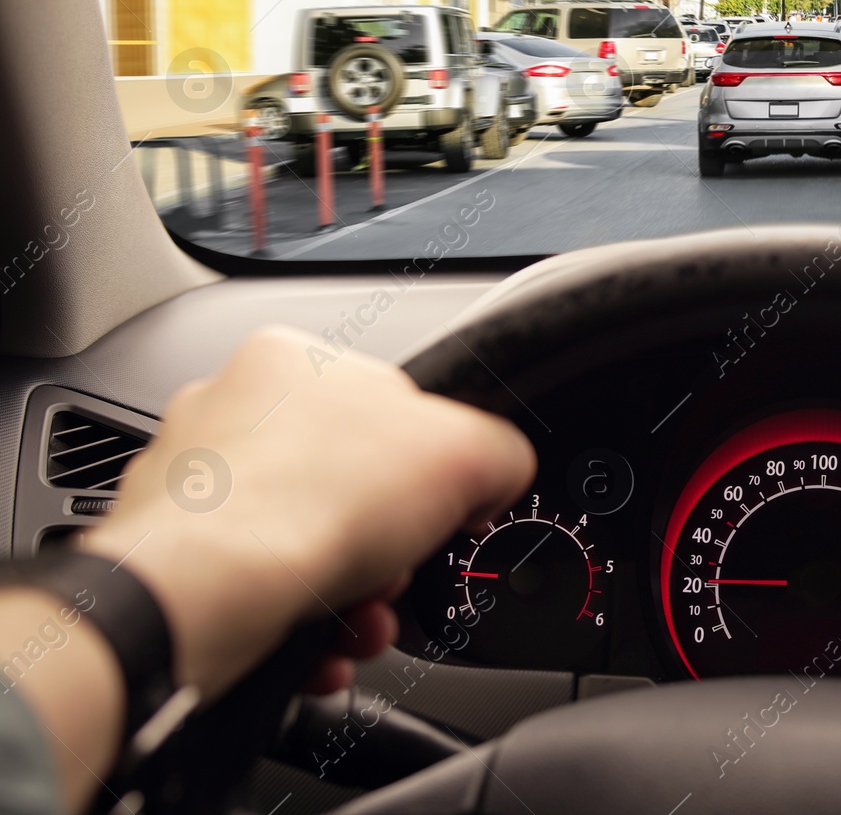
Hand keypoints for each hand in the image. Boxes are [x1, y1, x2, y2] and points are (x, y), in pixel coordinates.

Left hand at [81, 326, 535, 701]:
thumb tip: (498, 476)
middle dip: (390, 547)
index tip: (445, 510)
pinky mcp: (171, 561)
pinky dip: (301, 628)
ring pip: (307, 547)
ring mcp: (193, 487)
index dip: (433, 468)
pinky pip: (260, 593)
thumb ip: (504, 452)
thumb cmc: (303, 505)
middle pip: (351, 486)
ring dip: (353, 596)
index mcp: (293, 358)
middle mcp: (230, 411)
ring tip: (363, 621)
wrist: (199, 598)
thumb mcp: (469, 453)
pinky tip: (322, 647)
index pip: (393, 406)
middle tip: (400, 571)